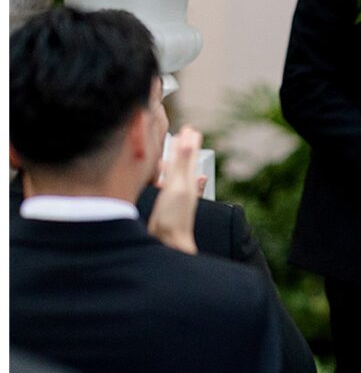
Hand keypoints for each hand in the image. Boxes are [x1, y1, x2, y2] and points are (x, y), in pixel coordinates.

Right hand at [148, 126, 203, 252]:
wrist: (168, 243)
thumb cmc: (174, 216)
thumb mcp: (178, 186)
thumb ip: (182, 163)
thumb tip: (190, 139)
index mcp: (188, 179)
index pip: (190, 155)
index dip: (189, 141)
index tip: (189, 128)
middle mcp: (184, 186)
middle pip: (184, 162)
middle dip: (182, 148)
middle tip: (181, 135)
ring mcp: (176, 197)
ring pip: (175, 174)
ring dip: (172, 162)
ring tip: (169, 153)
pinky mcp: (166, 206)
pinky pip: (166, 186)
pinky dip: (164, 178)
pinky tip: (158, 180)